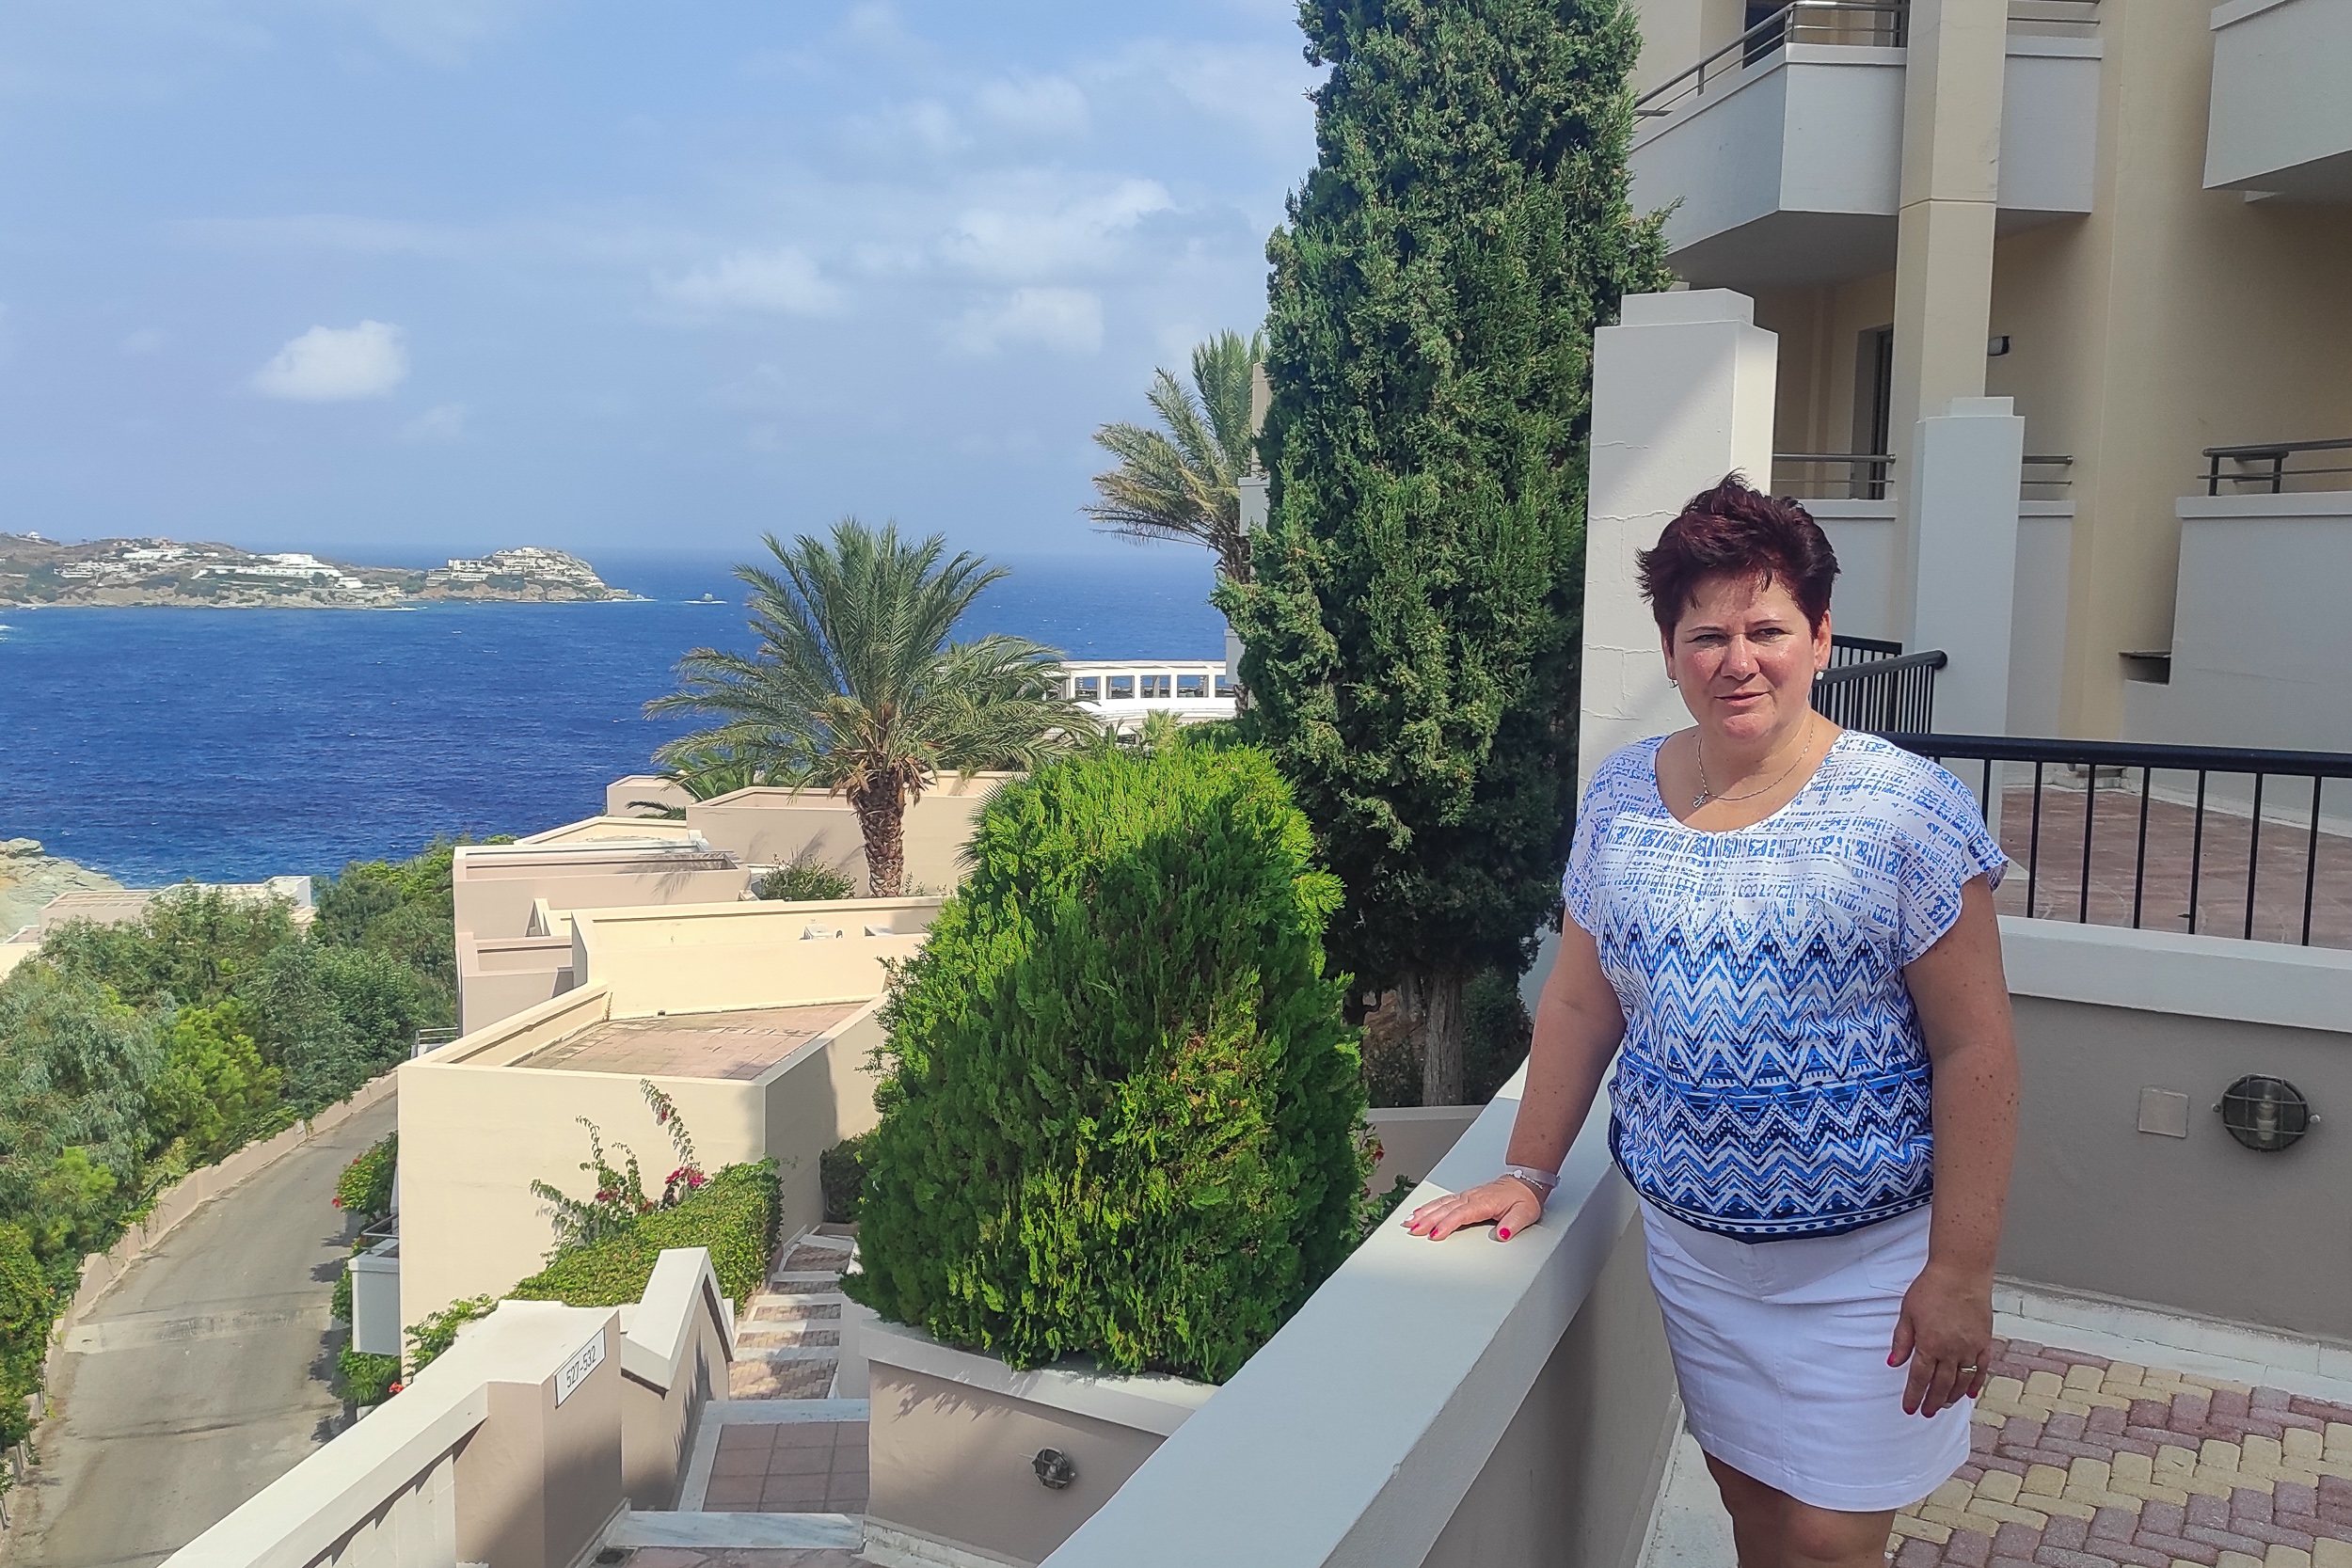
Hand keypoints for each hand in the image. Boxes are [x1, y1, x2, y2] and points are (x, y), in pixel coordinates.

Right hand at [1401, 1177, 1543, 1241]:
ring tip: (1410, 1222)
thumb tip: (1502, 1234)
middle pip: (1445, 1209)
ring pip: (1440, 1204)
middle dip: (1428, 1219)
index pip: (1461, 1214)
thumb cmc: (1523, 1199)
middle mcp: (1471, 1198)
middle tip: (1413, 1230)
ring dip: (1424, 1212)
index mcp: (1484, 1202)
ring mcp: (1466, 1196)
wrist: (1524, 1182)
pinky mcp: (1464, 1197)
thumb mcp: (1524, 1214)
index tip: (1435, 1234)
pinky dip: (1428, 1206)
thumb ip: (1512, 1225)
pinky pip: (1442, 1201)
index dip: (1447, 1224)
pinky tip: (1419, 1212)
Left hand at [1889, 1259, 1992, 1416]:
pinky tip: (1971, 1393)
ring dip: (1952, 1396)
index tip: (1909, 1408)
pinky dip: (1976, 1383)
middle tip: (1926, 1412)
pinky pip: (1981, 1368)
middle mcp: (1951, 1351)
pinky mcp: (1984, 1342)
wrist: (1961, 1273)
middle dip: (1932, 1401)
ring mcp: (1970, 1348)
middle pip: (1941, 1384)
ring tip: (1943, 1405)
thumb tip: (1893, 1363)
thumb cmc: (1931, 1288)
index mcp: (1929, 1344)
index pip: (1919, 1378)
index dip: (1913, 1395)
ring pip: (1962, 1381)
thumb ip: (1902, 1340)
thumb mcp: (1907, 1312)